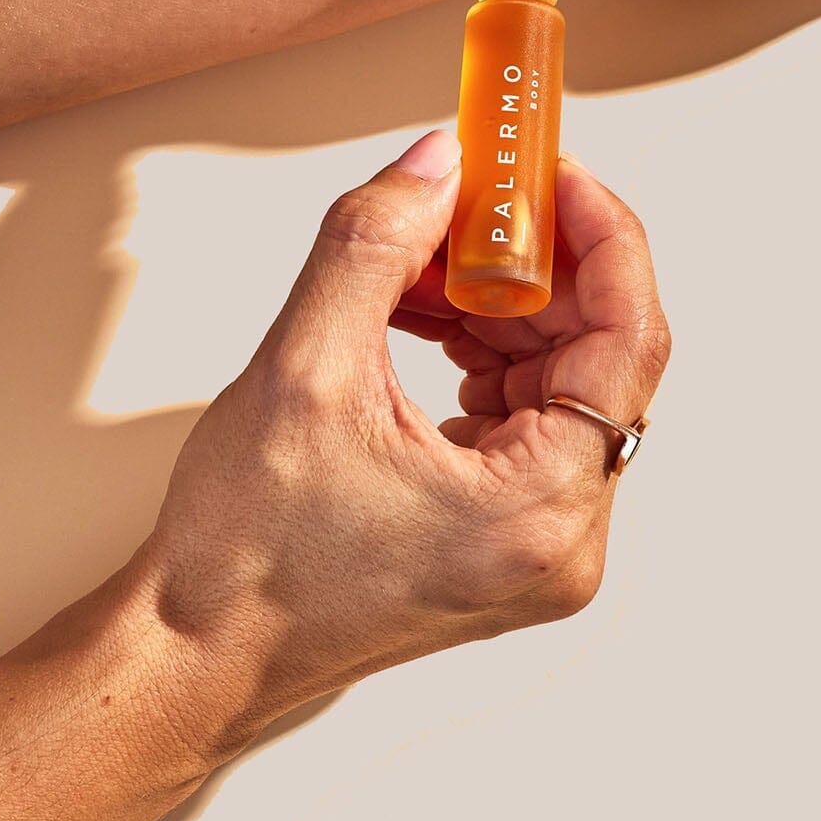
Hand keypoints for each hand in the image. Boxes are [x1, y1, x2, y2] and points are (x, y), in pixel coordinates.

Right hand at [132, 129, 669, 745]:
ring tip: (422, 264)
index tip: (552, 172)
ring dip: (500, 305)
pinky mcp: (504, 539)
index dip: (600, 236)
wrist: (192, 656)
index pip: (628, 340)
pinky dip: (483, 351)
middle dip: (531, 265)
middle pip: (595, 355)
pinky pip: (524, 415)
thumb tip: (438, 164)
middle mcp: (562, 540)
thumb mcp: (305, 366)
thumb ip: (379, 244)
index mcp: (539, 513)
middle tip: (474, 200)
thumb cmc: (244, 554)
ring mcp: (536, 545)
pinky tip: (423, 315)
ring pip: (558, 379)